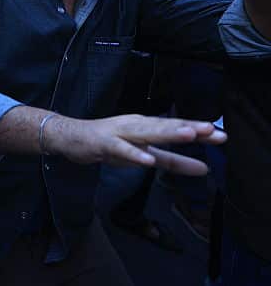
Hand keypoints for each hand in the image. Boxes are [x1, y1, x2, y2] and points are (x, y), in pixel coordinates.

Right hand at [46, 114, 225, 175]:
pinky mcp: (105, 143)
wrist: (72, 138)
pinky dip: (135, 154)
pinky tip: (148, 161)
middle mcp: (136, 126)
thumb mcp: (145, 155)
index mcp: (147, 127)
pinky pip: (122, 150)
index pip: (176, 129)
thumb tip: (205, 168)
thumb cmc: (109, 144)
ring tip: (188, 135)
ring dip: (166, 133)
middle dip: (188, 128)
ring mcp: (120, 133)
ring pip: (146, 132)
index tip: (221, 136)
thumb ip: (174, 161)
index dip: (198, 132)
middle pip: (165, 127)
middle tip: (211, 131)